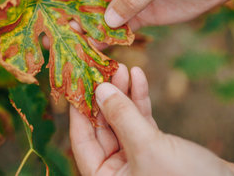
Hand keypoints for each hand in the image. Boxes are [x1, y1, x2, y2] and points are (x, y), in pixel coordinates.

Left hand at [69, 64, 233, 175]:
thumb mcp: (148, 146)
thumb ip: (122, 117)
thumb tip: (100, 90)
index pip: (82, 141)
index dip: (79, 110)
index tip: (78, 82)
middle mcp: (117, 172)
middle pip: (103, 128)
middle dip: (105, 96)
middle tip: (105, 68)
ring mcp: (136, 160)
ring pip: (122, 121)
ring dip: (124, 95)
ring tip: (124, 68)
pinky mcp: (156, 150)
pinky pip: (141, 122)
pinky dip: (140, 101)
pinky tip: (139, 78)